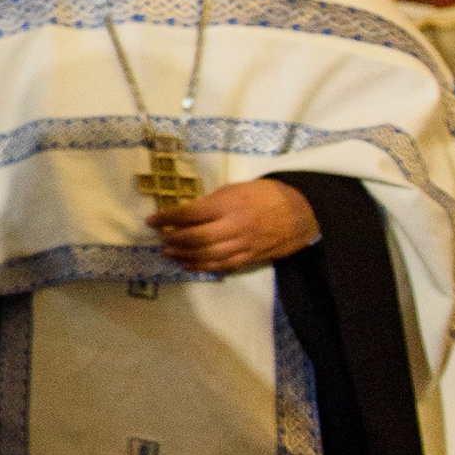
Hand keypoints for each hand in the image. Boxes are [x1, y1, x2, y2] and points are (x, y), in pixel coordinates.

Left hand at [151, 175, 320, 277]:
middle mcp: (235, 227)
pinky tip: (188, 264)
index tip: (152, 220)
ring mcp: (243, 245)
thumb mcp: (238, 188)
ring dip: (184, 256)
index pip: (190, 213)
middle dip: (173, 240)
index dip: (167, 218)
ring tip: (169, 253)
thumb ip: (212, 202)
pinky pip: (221, 266)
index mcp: (230, 204)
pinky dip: (201, 266)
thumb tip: (187, 214)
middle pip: (196, 239)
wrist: (302, 213)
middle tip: (161, 239)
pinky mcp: (249, 258)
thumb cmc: (267, 195)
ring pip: (207, 256)